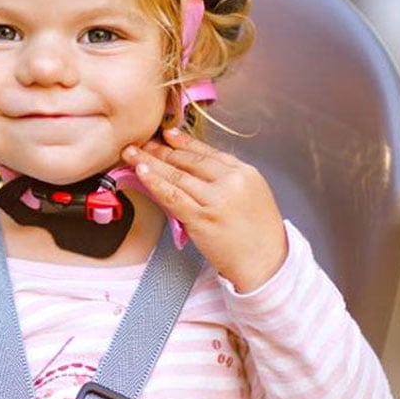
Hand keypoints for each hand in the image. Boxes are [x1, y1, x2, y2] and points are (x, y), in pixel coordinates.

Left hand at [122, 128, 287, 292]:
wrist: (267, 263)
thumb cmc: (259, 234)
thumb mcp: (252, 195)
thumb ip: (228, 180)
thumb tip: (196, 168)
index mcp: (244, 172)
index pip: (208, 152)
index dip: (184, 143)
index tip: (167, 134)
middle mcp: (231, 182)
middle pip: (189, 161)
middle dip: (162, 150)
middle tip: (142, 143)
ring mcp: (216, 200)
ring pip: (176, 176)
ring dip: (150, 162)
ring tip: (132, 154)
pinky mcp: (202, 219)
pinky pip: (172, 196)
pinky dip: (154, 183)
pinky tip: (141, 173)